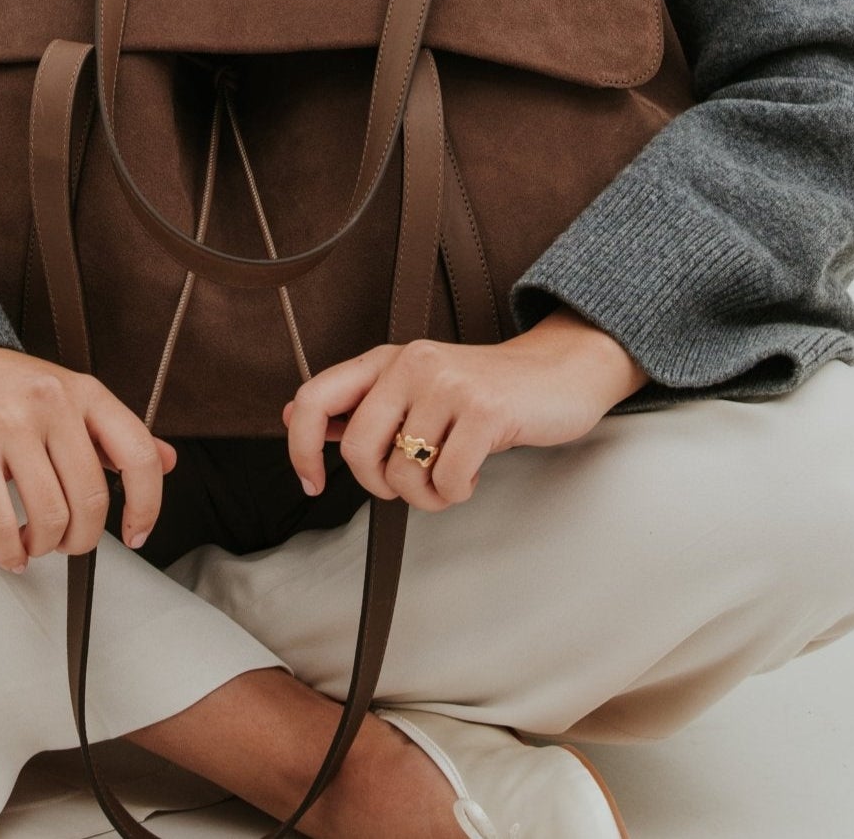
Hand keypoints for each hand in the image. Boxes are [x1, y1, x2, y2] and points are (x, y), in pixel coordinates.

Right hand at [0, 346, 178, 572]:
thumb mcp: (67, 394)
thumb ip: (112, 432)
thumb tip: (167, 460)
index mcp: (84, 392)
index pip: (139, 454)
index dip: (147, 504)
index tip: (137, 532)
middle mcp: (53, 404)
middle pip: (91, 498)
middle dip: (82, 538)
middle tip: (67, 542)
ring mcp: (11, 425)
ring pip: (50, 515)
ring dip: (44, 544)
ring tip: (34, 541)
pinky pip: (0, 521)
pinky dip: (8, 551)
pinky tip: (10, 551)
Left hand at [281, 309, 648, 510]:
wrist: (558, 371)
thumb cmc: (484, 389)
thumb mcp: (415, 387)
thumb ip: (360, 404)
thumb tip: (295, 416)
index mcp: (386, 359)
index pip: (315, 398)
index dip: (301, 447)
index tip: (312, 483)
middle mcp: (411, 364)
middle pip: (359, 450)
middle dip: (381, 486)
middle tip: (411, 483)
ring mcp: (448, 385)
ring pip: (403, 474)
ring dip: (427, 495)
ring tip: (451, 474)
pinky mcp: (485, 411)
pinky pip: (448, 480)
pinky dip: (458, 493)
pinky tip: (473, 473)